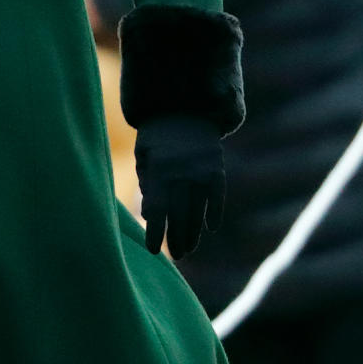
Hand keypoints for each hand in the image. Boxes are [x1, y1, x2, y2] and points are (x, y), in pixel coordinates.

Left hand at [134, 115, 225, 259]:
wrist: (184, 108)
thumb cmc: (156, 137)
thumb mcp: (144, 157)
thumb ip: (147, 184)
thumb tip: (150, 216)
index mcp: (160, 170)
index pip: (158, 209)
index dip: (156, 232)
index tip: (152, 250)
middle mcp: (182, 173)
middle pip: (180, 214)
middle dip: (177, 238)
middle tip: (176, 255)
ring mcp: (202, 171)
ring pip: (199, 210)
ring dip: (194, 232)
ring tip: (188, 249)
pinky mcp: (217, 168)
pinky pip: (218, 196)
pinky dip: (215, 212)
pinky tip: (211, 228)